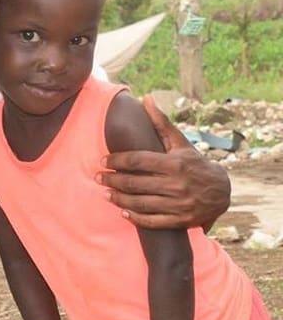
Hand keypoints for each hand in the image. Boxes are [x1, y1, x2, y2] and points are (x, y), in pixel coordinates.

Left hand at [99, 95, 230, 229]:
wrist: (222, 191)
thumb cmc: (194, 163)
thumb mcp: (180, 143)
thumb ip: (161, 123)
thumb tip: (146, 98)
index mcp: (175, 163)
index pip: (138, 161)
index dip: (117, 160)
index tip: (103, 161)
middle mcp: (176, 184)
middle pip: (135, 183)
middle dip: (113, 179)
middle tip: (98, 177)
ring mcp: (178, 204)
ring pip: (140, 203)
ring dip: (119, 199)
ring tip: (106, 193)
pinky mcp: (179, 220)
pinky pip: (152, 221)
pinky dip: (135, 217)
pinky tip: (123, 212)